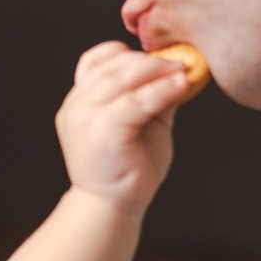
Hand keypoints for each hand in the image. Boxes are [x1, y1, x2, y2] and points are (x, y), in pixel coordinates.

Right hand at [56, 42, 192, 213]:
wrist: (112, 207)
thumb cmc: (127, 169)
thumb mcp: (138, 124)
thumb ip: (150, 97)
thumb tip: (177, 70)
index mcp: (79, 102)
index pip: (96, 60)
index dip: (126, 53)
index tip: (155, 57)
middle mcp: (77, 106)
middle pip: (112, 65)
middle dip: (149, 60)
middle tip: (180, 61)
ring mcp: (86, 117)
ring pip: (123, 77)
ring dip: (158, 70)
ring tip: (183, 71)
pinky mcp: (104, 130)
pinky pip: (137, 101)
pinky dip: (162, 90)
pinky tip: (181, 86)